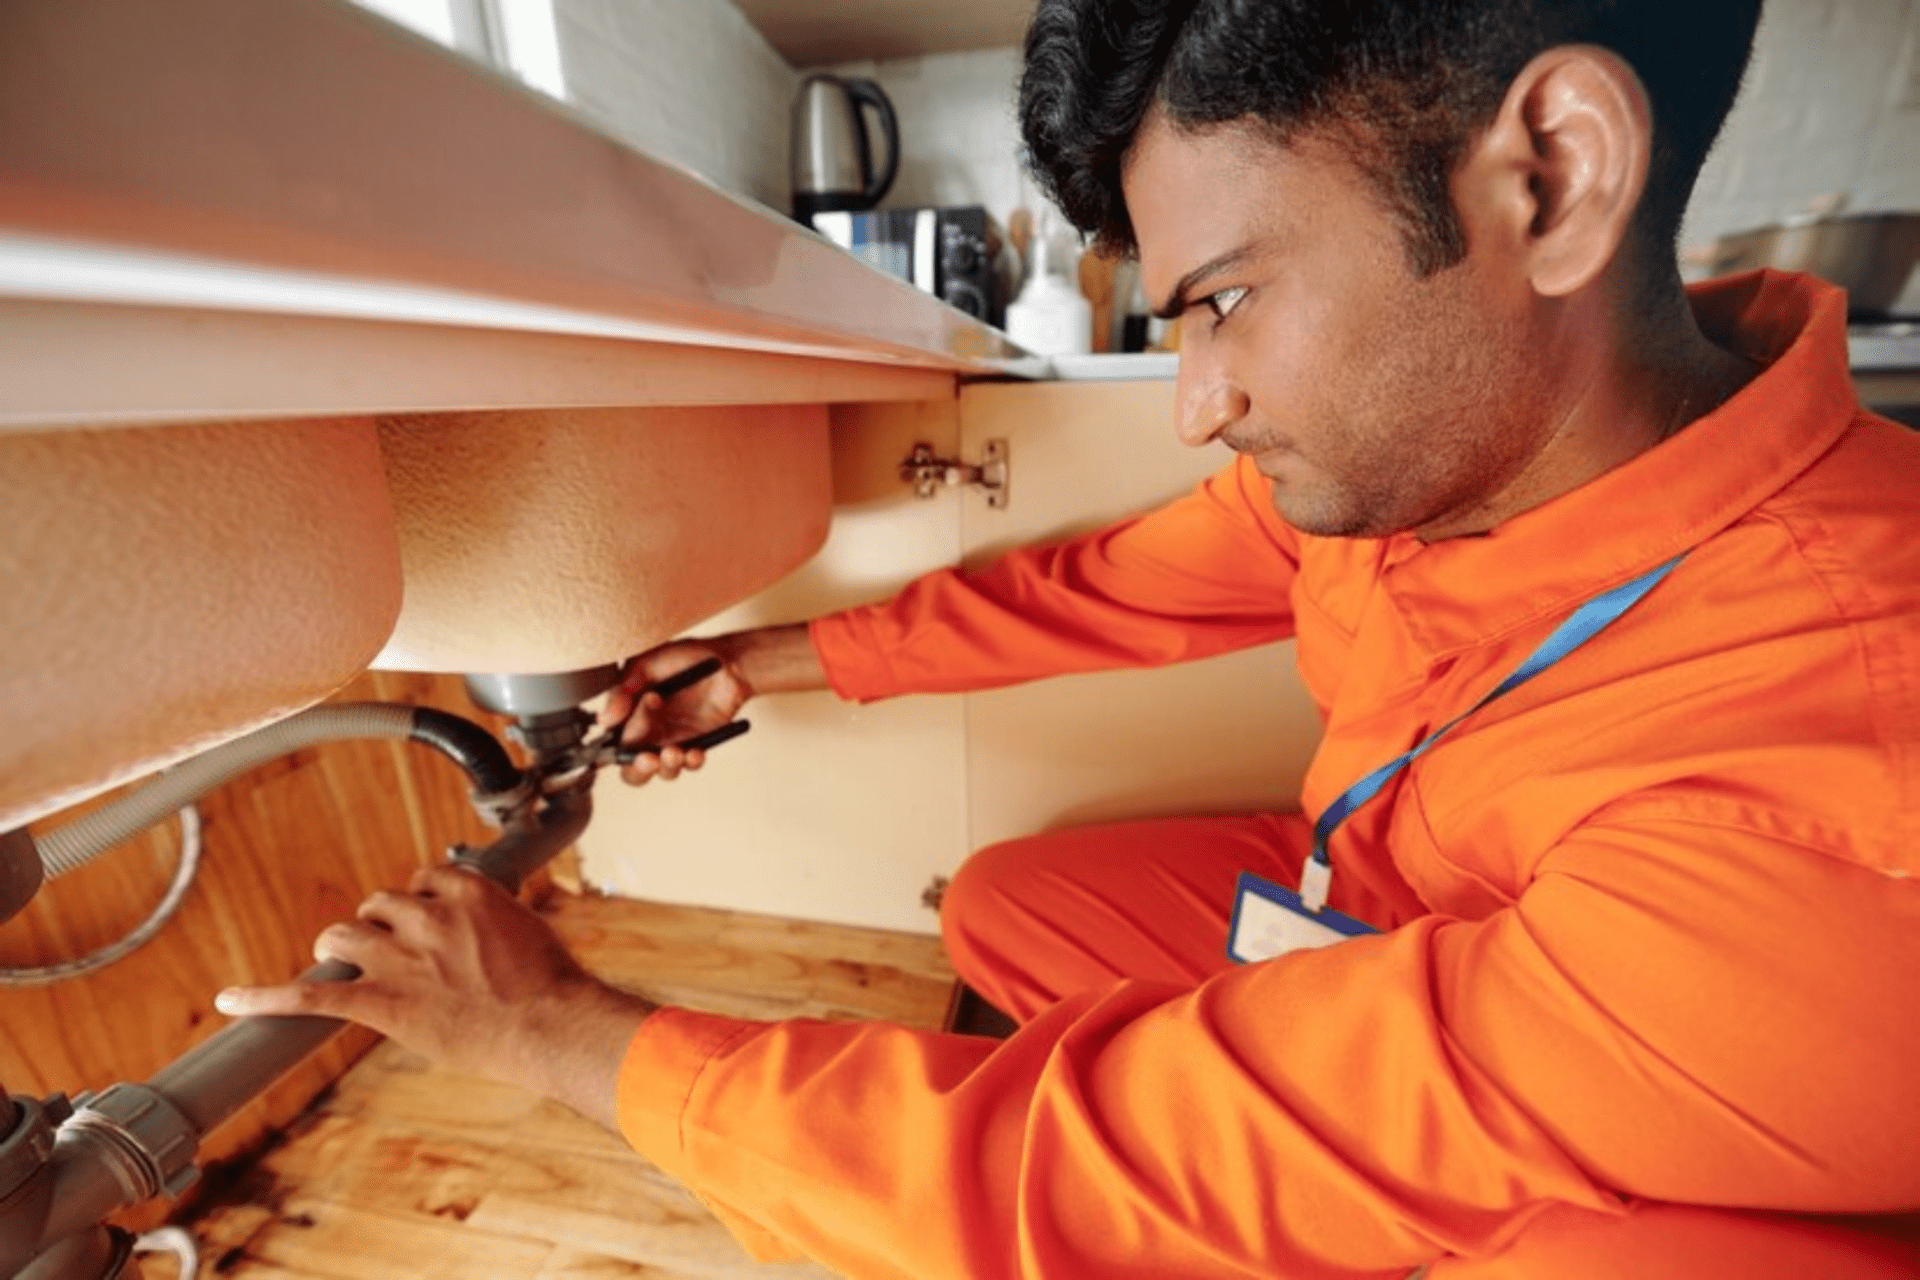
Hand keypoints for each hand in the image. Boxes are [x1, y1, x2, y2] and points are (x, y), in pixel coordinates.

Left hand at [214, 866, 652, 1128]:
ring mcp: (401, 959)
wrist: (549, 1025)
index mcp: (466, 891)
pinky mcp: (382, 1003)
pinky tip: (231, 1001)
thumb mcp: (528, 931)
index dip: (420, 903)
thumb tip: (487, 925)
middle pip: (379, 903)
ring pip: (343, 936)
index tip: (426, 922)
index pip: (422, 878)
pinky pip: (313, 998)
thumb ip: (493, 920)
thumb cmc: (552, 982)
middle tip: (395, 953)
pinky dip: (266, 998)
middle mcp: (427, 916)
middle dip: (380, 925)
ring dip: (342, 947)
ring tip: (348, 964)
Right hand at [599, 638, 753, 785]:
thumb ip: (622, 691)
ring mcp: (673, 740)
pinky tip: (695, 751)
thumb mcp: (644, 666)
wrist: (723, 659)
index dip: (616, 747)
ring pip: (663, 771)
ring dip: (667, 767)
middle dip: (638, 770)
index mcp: (629, 717)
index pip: (614, 744)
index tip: (628, 732)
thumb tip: (604, 720)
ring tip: (674, 751)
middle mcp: (649, 734)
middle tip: (647, 759)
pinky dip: (692, 761)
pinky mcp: (698, 743)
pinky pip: (691, 763)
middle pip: (634, 770)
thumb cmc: (680, 658)